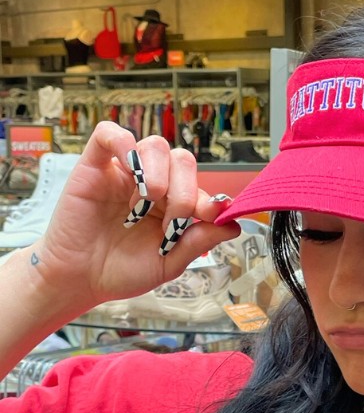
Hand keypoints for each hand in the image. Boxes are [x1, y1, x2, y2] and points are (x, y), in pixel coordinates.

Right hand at [31, 122, 241, 312]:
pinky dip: (122, 141)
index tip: (209, 215)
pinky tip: (129, 170)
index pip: (199, 185)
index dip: (209, 197)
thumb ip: (198, 243)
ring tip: (145, 203)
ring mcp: (124, 172)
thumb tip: (233, 226)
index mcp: (172, 205)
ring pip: (154, 145)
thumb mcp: (168, 263)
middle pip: (182, 159)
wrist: (81, 279)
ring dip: (159, 173)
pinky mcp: (94, 166)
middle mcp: (152, 184)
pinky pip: (109, 134)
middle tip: (171, 220)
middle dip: (184, 190)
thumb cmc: (121, 271)